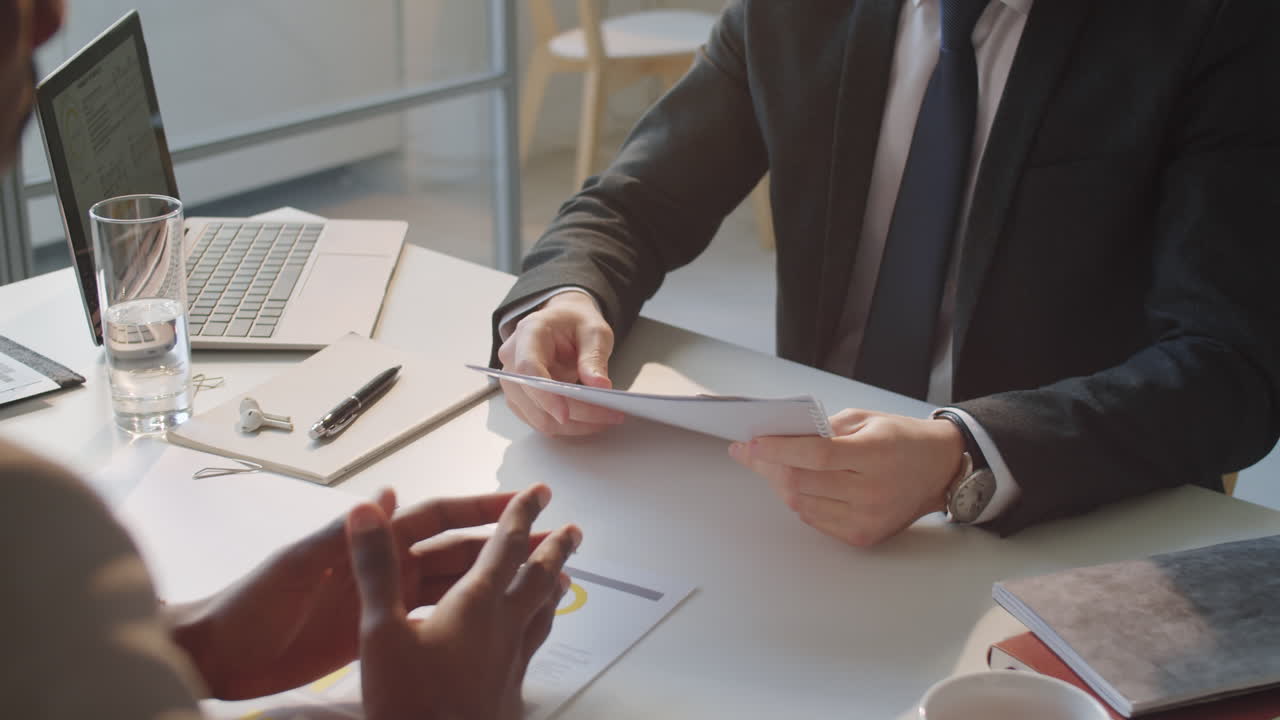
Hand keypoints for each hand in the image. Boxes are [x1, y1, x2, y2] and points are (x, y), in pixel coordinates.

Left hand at [172, 488, 550, 698]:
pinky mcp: (372, 635)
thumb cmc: (248, 605)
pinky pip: (429, 621)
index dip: (479, 508)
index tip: (520, 501)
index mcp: (366, 543)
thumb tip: (384, 495)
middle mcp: (381, 567)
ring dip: (488, 580)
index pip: (435, 518)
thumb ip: (341, 534)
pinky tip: (486, 624)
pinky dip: (460, 619)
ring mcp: (380, 601)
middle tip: (545, 539)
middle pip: (454, 550)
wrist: (218, 655)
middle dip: (499, 541)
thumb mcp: (296, 566)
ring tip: (531, 580)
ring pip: (449, 585)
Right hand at [349, 484, 580, 719]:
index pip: (505, 546)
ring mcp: (511, 663)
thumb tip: (365, 509)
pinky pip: (531, 651)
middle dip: (554, 550)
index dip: (520, 514)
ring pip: (541, 616)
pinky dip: (537, 633)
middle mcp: (503, 628)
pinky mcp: (508, 694)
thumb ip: (376, 568)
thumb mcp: (378, 630)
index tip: (540, 492)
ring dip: (553, 591)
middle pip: (538, 579)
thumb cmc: (409, 701)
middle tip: (574, 531)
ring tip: (565, 581)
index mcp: (476, 603)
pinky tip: (530, 645)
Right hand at [497, 290, 625, 435]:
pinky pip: (541, 421)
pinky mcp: (520, 399)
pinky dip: (568, 426)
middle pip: (535, 398)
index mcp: (529, 333)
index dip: (544, 395)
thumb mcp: (594, 331)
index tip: (565, 414)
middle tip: (611, 415)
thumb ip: (594, 357)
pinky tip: (591, 420)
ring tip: (606, 418)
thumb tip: (599, 385)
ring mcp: (513, 381)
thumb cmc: (575, 323)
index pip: (527, 369)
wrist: (563, 323)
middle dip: (575, 413)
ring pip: (538, 417)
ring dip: (573, 425)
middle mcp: (512, 358)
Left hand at [729, 409, 965, 546]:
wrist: (940, 470)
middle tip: (754, 452)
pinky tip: (802, 485)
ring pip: (802, 504)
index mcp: (874, 454)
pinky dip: (801, 501)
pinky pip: (815, 520)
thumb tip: (779, 437)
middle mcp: (872, 490)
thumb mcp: (865, 419)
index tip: (752, 442)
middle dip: (770, 466)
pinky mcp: (863, 536)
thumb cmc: (902, 440)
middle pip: (802, 482)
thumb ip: (823, 428)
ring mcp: (867, 518)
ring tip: (777, 466)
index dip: (779, 448)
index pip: (815, 454)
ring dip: (782, 484)